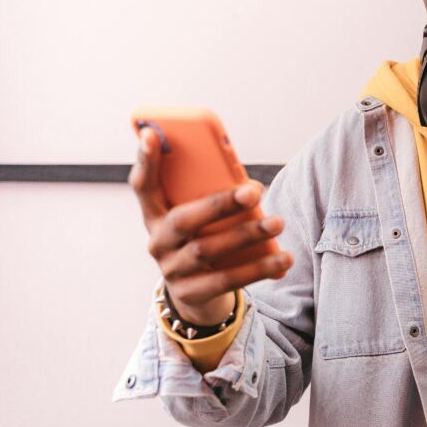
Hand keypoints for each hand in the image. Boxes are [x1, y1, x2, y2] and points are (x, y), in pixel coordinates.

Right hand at [129, 127, 292, 324]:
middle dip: (220, 203)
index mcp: (156, 215)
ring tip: (278, 222)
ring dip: (248, 235)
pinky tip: (283, 259)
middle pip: (184, 219)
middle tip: (254, 191)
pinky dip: (259, 268)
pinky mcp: (192, 294)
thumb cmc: (207, 238)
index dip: (145, 160)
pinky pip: (226, 280)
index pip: (143, 185)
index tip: (149, 133)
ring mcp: (172, 271)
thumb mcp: (203, 217)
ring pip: (208, 250)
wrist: (200, 294)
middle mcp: (158, 242)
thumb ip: (212, 197)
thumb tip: (249, 187)